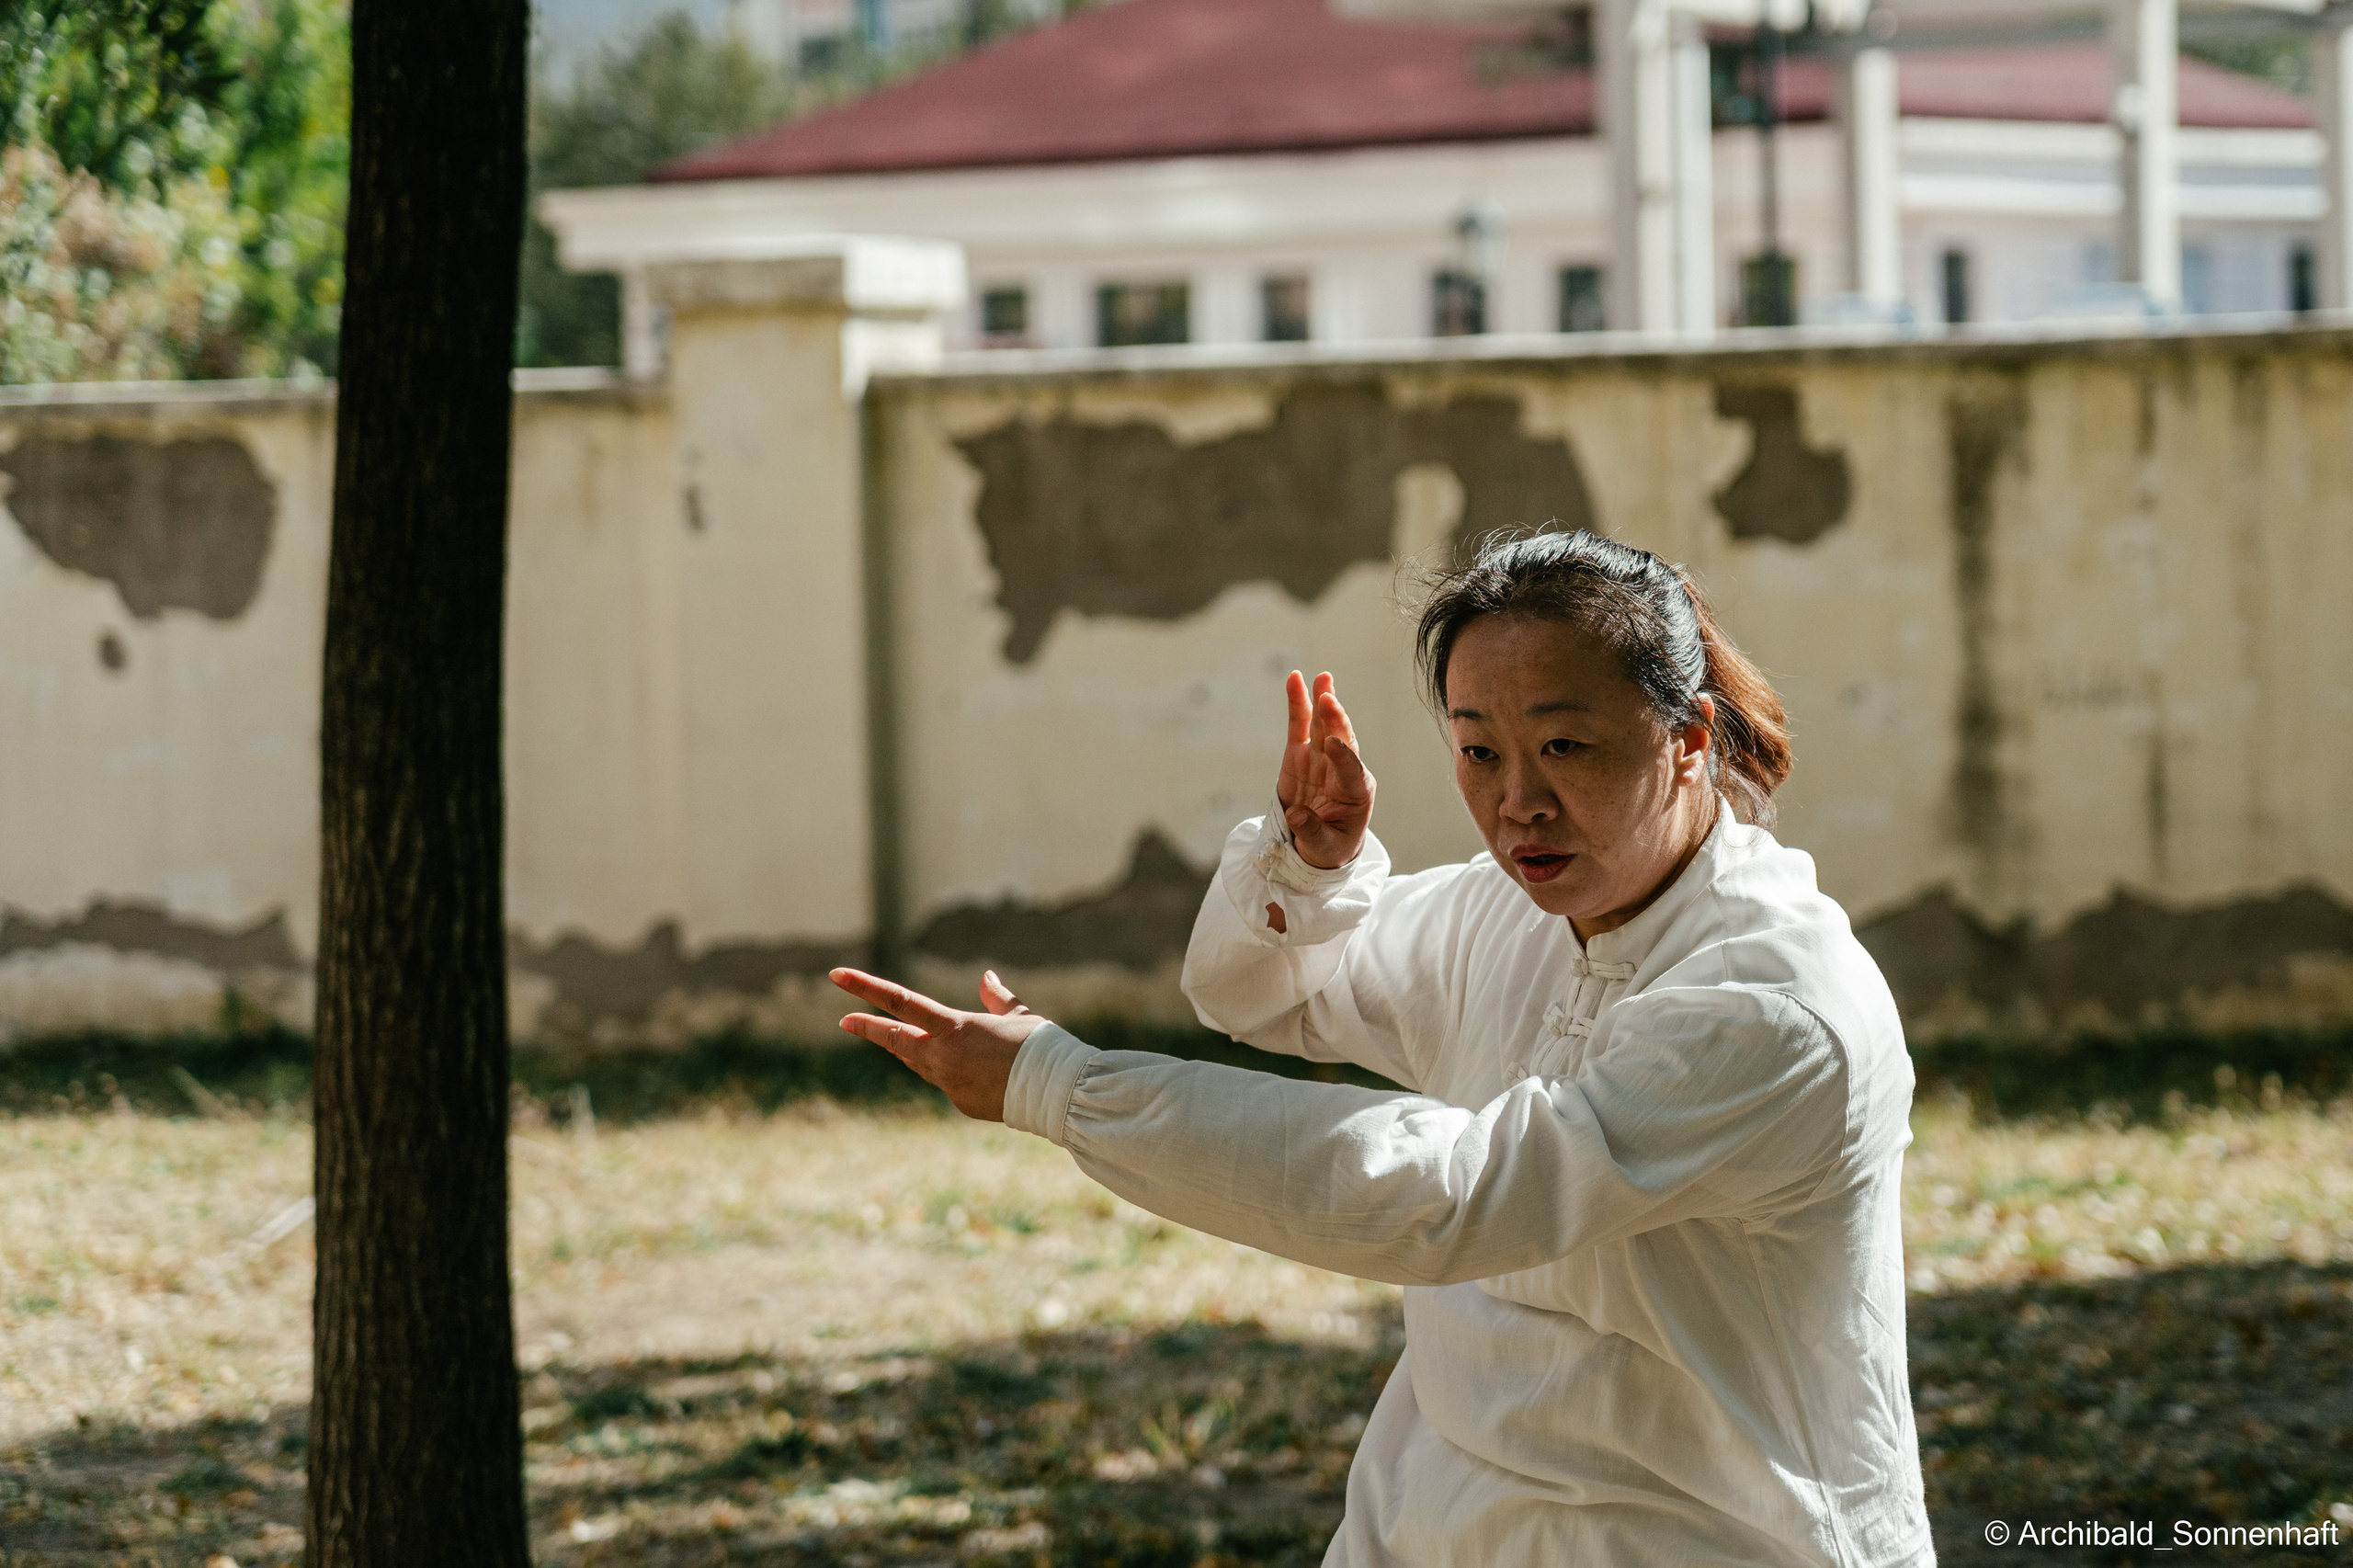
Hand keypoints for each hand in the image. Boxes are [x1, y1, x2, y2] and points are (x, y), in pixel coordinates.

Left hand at [831, 967, 1044, 1121]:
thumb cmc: (1042, 1046)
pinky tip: (976, 1071)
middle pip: (897, 1039)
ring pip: (919, 1062)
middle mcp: (943, 1056)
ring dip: (909, 1048)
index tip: (836, 976)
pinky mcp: (959, 1103)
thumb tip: (985, 978)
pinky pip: (947, 1082)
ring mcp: (948, 1083)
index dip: (866, 987)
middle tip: (844, 1020)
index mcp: (954, 1027)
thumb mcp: (1020, 1014)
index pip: (900, 1002)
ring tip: (898, 1037)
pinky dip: (953, 1071)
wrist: (1057, 1093)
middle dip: (869, 1028)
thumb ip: (997, 998)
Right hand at [1275, 670, 1375, 870]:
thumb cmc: (1329, 848)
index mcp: (1357, 793)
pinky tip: (1296, 680)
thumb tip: (1297, 815)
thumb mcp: (1324, 848)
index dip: (1343, 757)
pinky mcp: (1300, 754)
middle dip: (1335, 720)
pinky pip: (1300, 725)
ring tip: (1322, 678)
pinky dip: (1298, 703)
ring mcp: (1321, 759)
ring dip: (1323, 701)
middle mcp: (1342, 770)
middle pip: (1341, 740)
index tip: (1332, 745)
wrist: (1318, 845)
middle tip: (1328, 698)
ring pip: (1323, 726)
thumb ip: (1312, 831)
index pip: (1351, 771)